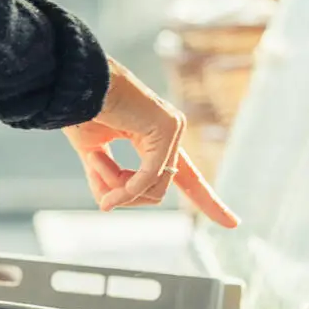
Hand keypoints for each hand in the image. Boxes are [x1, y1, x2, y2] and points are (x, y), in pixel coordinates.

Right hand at [62, 61, 238, 226]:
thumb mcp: (94, 154)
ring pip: (155, 188)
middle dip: (125, 195)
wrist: (74, 84)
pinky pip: (150, 175)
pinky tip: (100, 167)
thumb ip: (107, 179)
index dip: (207, 200)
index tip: (233, 224)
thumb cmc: (83, 110)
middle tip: (100, 184)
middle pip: (158, 190)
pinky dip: (126, 183)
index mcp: (157, 138)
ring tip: (94, 160)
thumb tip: (109, 206)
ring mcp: (173, 128)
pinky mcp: (167, 128)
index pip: (188, 177)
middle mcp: (170, 132)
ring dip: (118, 187)